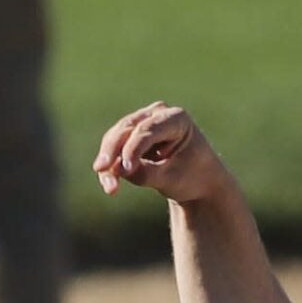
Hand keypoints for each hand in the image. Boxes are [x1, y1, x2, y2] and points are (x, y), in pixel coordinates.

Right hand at [92, 102, 232, 204]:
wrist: (199, 181)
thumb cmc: (193, 177)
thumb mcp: (173, 179)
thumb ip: (147, 173)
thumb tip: (117, 170)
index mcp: (177, 118)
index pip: (148, 130)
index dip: (133, 148)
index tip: (125, 170)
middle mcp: (157, 114)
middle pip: (127, 128)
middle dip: (113, 151)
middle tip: (101, 170)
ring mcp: (143, 122)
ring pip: (116, 137)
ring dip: (108, 162)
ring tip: (110, 188)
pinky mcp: (131, 136)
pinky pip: (114, 148)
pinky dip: (110, 166)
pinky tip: (109, 185)